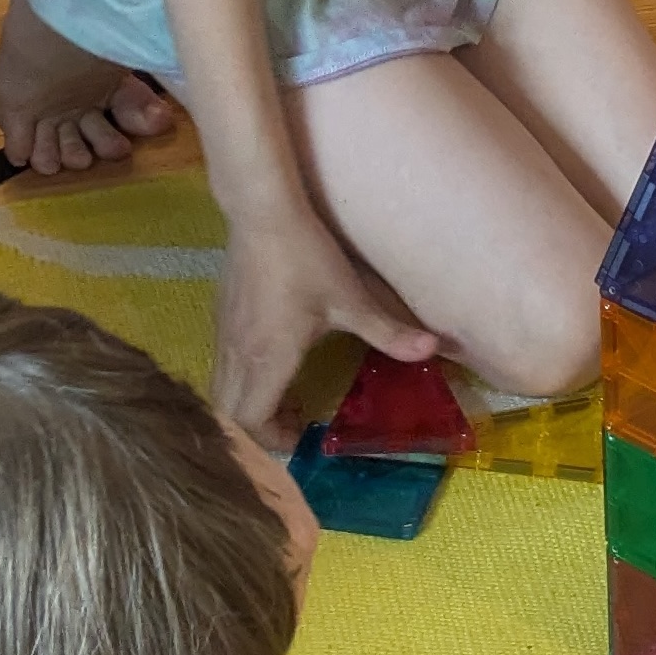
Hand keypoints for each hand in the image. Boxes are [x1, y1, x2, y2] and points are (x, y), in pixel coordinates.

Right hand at [214, 200, 434, 447]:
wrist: (261, 213)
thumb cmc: (305, 257)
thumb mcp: (351, 298)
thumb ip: (389, 331)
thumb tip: (433, 349)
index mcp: (267, 358)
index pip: (250, 422)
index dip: (272, 441)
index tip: (303, 437)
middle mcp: (238, 354)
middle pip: (230, 416)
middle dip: (259, 431)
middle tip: (295, 424)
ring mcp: (224, 336)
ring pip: (222, 392)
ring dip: (251, 406)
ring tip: (288, 399)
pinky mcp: (222, 318)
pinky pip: (223, 367)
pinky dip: (244, 382)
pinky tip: (275, 364)